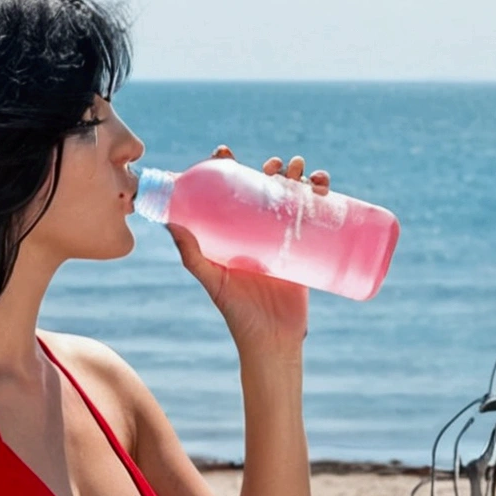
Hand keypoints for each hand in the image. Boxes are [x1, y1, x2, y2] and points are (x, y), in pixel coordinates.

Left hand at [168, 147, 328, 353]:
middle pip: (266, 189)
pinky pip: (317, 219)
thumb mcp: (212, 281)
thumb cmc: (238, 315)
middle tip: (276, 166)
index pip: (228, 192)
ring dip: (302, 177)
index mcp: (232, 234)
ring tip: (304, 172)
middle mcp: (256, 233)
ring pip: (294, 198)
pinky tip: (325, 187)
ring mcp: (283, 241)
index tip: (225, 152)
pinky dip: (324, 198)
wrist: (273, 342)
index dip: (227, 168)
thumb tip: (171, 222)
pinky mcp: (307, 251)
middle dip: (273, 169)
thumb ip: (192, 255)